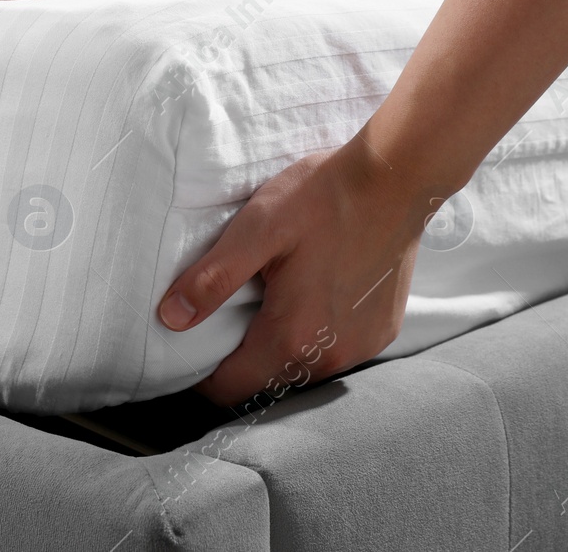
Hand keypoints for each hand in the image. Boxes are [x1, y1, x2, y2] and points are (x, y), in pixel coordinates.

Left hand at [157, 143, 435, 406]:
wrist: (395, 179)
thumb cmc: (321, 199)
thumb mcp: (255, 230)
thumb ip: (212, 279)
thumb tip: (171, 319)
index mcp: (293, 337)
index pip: (233, 388)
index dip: (203, 378)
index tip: (187, 354)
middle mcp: (333, 355)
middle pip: (267, 382)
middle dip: (238, 363)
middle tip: (218, 325)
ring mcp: (363, 346)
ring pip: (302, 369)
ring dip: (277, 350)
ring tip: (259, 311)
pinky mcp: (382, 331)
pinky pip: (334, 352)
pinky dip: (312, 338)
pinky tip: (302, 303)